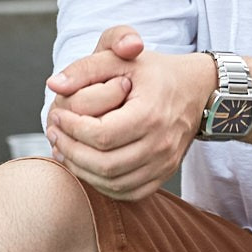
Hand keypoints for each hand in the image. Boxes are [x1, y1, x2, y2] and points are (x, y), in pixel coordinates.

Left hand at [46, 26, 213, 200]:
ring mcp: (164, 162)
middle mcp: (161, 143)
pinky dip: (102, 184)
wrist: (197, 88)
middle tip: (55, 133)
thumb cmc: (156, 72)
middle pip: (104, 164)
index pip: (101, 135)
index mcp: (150, 114)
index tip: (58, 115)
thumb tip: (54, 85)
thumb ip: (85, 68)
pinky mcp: (164, 173)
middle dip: (70, 150)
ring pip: (113, 183)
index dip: (72, 129)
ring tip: (65, 148)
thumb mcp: (122, 58)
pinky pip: (127, 192)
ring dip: (81, 170)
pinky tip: (87, 165)